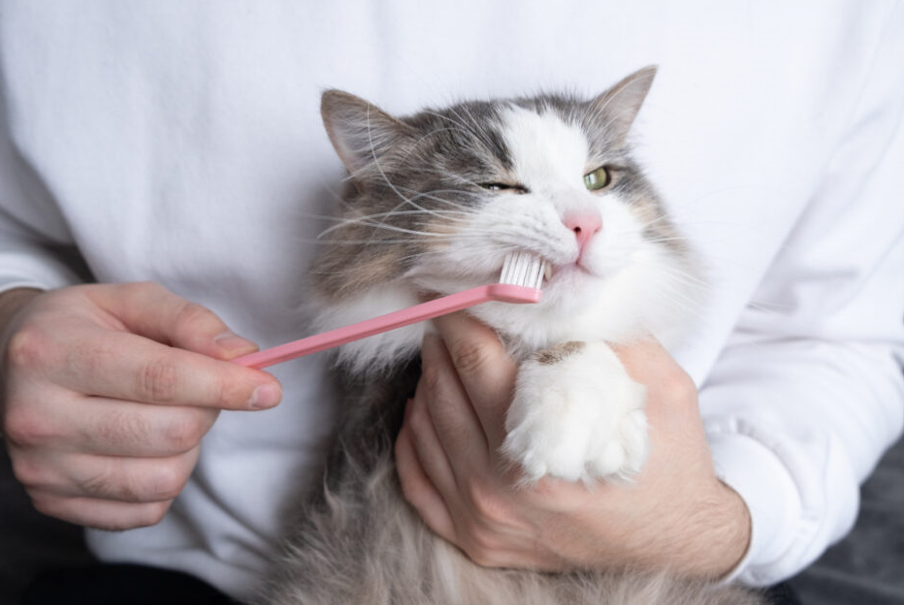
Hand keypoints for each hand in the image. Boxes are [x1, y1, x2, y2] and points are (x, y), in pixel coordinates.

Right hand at [0, 283, 281, 530]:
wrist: (11, 363)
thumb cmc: (83, 328)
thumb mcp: (131, 301)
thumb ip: (190, 321)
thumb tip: (244, 357)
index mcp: (52, 353)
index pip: (159, 378)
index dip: (225, 386)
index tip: (269, 389)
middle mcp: (37, 416)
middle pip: (169, 432)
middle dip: (208, 409)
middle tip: (201, 388)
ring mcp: (40, 467)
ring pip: (163, 479)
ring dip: (189, 449)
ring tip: (167, 415)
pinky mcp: (52, 502)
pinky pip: (145, 510)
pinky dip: (166, 480)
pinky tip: (147, 447)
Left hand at [395, 312, 749, 577]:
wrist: (676, 538)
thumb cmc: (667, 461)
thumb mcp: (658, 385)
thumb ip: (607, 335)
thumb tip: (558, 294)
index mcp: (540, 445)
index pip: (476, 362)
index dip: (460, 319)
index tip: (456, 295)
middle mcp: (498, 488)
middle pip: (442, 392)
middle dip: (442, 346)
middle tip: (448, 319)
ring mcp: (481, 519)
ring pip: (424, 431)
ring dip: (427, 384)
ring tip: (441, 356)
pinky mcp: (476, 538)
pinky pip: (417, 482)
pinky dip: (412, 440)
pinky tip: (423, 412)